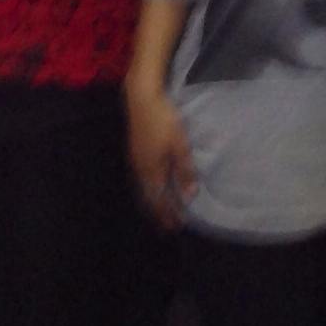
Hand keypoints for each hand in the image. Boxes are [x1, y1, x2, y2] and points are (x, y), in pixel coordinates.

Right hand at [125, 76, 195, 229]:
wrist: (141, 99)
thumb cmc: (163, 121)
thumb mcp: (179, 145)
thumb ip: (184, 170)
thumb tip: (189, 196)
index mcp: (151, 170)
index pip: (159, 199)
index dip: (168, 213)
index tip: (176, 225)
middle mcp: (141, 169)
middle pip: (149, 197)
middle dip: (159, 212)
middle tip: (168, 226)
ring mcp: (136, 160)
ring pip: (144, 188)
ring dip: (154, 201)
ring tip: (161, 211)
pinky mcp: (136, 152)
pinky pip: (142, 179)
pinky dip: (149, 189)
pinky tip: (154, 187)